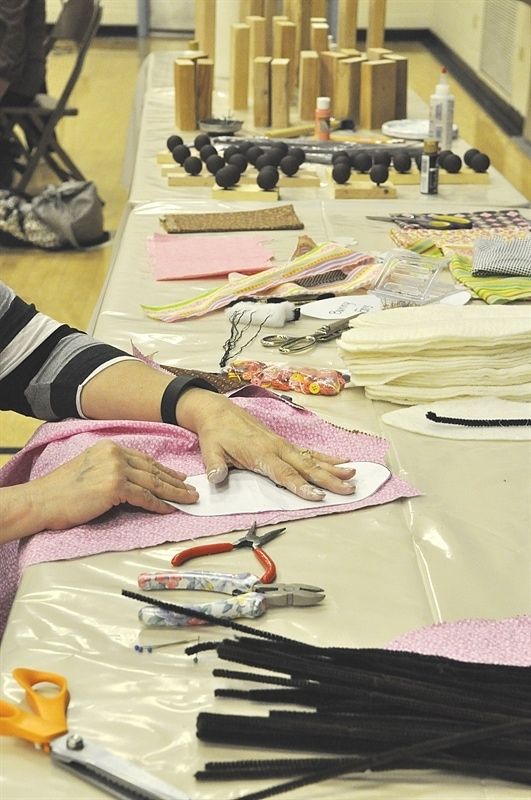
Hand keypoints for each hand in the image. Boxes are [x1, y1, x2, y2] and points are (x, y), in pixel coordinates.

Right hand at [2, 440, 197, 541]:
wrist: (42, 500)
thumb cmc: (61, 491)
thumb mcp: (89, 469)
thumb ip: (111, 469)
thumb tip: (133, 481)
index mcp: (109, 448)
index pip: (144, 460)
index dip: (164, 470)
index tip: (178, 477)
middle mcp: (114, 454)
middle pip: (152, 470)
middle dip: (174, 481)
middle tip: (191, 489)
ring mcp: (115, 468)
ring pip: (153, 483)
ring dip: (174, 493)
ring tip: (189, 499)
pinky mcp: (115, 486)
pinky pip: (144, 497)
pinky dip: (159, 504)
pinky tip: (170, 509)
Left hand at [176, 391, 355, 499]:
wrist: (218, 411)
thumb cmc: (216, 432)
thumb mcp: (210, 450)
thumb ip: (215, 466)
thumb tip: (217, 478)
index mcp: (260, 452)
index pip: (284, 473)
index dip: (301, 486)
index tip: (318, 495)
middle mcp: (276, 448)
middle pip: (306, 467)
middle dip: (328, 479)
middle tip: (348, 489)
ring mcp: (282, 444)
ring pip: (312, 458)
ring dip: (333, 468)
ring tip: (353, 476)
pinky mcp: (283, 443)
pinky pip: (309, 451)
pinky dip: (327, 457)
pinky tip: (343, 461)